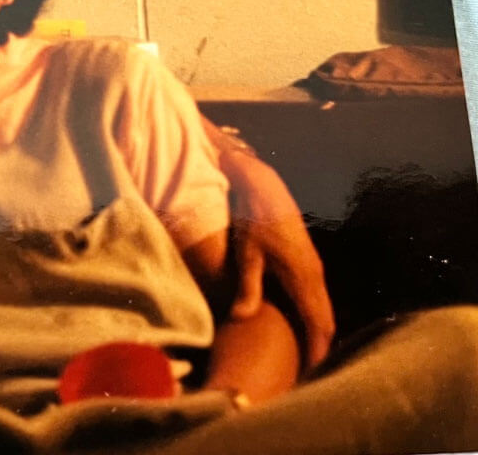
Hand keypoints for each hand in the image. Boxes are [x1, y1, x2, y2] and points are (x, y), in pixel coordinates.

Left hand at [225, 153, 335, 368]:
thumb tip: (241, 318)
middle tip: (307, 376)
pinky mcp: (309, 265)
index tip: (310, 373)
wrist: (264, 191)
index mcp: (304, 276)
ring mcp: (315, 269)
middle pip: (326, 321)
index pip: (317, 322)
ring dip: (318, 334)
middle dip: (320, 349)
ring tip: (306, 360)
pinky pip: (317, 300)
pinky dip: (314, 319)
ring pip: (323, 310)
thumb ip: (247, 287)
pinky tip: (301, 331)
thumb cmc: (251, 221)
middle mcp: (316, 275)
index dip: (316, 350)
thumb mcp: (246, 255)